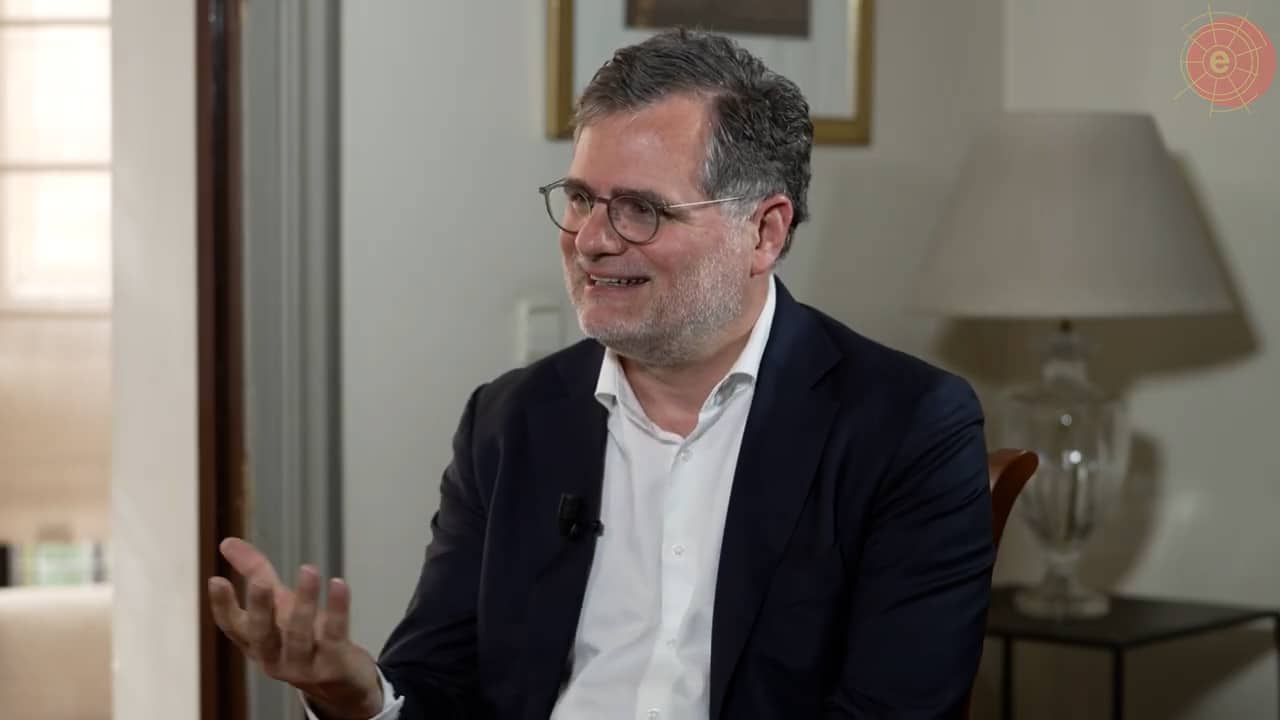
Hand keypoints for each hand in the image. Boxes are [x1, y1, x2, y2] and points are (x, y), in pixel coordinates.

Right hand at [208, 537, 383, 718]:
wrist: (342, 682)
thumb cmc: (304, 637)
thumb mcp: (279, 604)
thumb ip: (255, 572)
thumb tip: (227, 541)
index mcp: (256, 643)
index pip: (233, 627)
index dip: (223, 606)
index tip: (216, 580)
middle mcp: (274, 658)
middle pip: (262, 635)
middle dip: (260, 608)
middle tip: (260, 581)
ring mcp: (303, 666)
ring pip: (300, 634)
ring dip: (304, 602)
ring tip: (308, 569)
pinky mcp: (334, 665)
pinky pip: (335, 635)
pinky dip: (337, 609)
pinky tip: (338, 584)